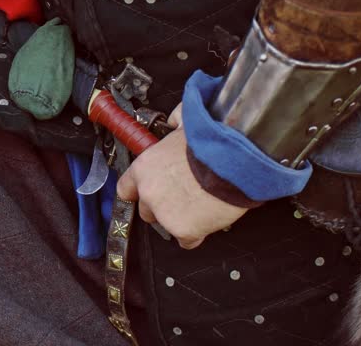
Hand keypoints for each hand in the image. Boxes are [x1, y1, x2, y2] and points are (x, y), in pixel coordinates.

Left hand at [116, 114, 247, 248]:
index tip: (147, 193)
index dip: (139, 192)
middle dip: (163, 207)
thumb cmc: (212, 141)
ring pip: (167, 226)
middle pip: (146, 211)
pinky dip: (197, 234)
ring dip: (181, 220)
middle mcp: (148, 192)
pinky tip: (207, 219)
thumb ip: (174, 124)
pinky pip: (187, 240)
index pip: (126, 189)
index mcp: (144, 168)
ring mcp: (164, 214)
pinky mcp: (183, 230)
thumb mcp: (185, 123)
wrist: (234, 161)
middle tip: (184, 197)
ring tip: (201, 204)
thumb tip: (175, 120)